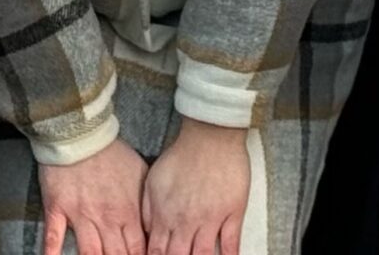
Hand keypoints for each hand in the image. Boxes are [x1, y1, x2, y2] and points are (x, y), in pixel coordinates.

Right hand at [38, 137, 147, 254]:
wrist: (81, 132)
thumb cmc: (112, 152)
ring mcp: (80, 216)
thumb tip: (155, 225)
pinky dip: (53, 252)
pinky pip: (54, 237)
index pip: (138, 250)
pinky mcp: (57, 209)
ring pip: (89, 254)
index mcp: (127, 212)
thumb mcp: (140, 174)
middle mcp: (105, 219)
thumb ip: (147, 203)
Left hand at [143, 119, 246, 254]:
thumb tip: (146, 232)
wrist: (209, 135)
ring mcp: (210, 219)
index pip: (156, 252)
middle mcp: (186, 222)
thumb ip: (147, 209)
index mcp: (165, 215)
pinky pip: (231, 243)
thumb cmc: (181, 154)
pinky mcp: (232, 213)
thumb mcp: (153, 179)